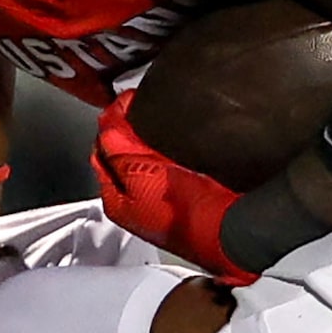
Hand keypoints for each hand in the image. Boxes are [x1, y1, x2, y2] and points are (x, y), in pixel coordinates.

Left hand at [91, 91, 255, 283]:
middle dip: (129, 129)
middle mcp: (136, 201)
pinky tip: (179, 136)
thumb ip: (120, 148)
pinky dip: (171, 146)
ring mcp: (162, 197)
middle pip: (124, 155)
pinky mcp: (187, 191)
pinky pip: (171, 161)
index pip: (103, 152)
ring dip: (151, 136)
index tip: (124, 102)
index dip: (111, 124)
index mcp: (117, 200)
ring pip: (148, 156)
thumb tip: (108, 122)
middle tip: (140, 105)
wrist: (228, 230)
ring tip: (159, 116)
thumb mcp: (141, 175)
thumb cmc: (186, 215)